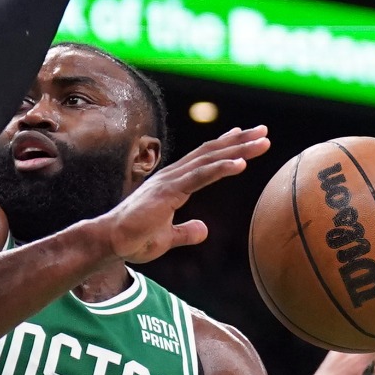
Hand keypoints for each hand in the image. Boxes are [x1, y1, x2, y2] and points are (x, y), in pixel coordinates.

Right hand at [89, 126, 268, 262]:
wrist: (110, 242)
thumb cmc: (133, 240)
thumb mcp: (167, 238)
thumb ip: (185, 232)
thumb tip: (203, 229)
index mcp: (171, 183)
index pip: (202, 160)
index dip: (224, 147)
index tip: (243, 136)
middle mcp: (172, 176)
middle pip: (211, 153)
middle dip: (239, 141)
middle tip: (264, 132)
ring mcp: (170, 181)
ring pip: (210, 159)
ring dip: (239, 149)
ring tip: (262, 141)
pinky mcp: (168, 192)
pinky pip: (200, 177)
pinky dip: (222, 168)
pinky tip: (241, 163)